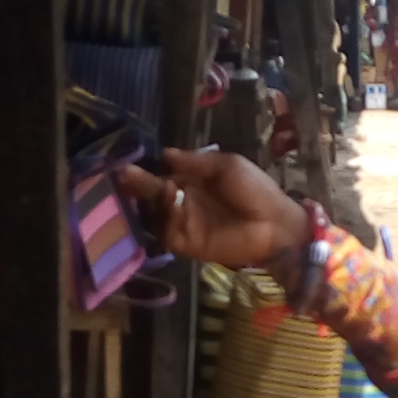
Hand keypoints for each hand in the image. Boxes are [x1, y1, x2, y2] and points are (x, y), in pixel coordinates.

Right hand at [115, 146, 312, 280]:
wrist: (274, 223)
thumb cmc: (255, 189)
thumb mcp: (227, 165)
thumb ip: (195, 162)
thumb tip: (163, 153)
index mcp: (193, 180)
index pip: (162, 173)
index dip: (147, 168)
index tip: (130, 159)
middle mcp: (183, 201)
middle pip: (153, 193)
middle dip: (138, 183)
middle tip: (123, 174)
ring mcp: (183, 223)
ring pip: (155, 212)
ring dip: (148, 199)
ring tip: (143, 185)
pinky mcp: (186, 243)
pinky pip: (165, 233)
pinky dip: (162, 220)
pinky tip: (167, 203)